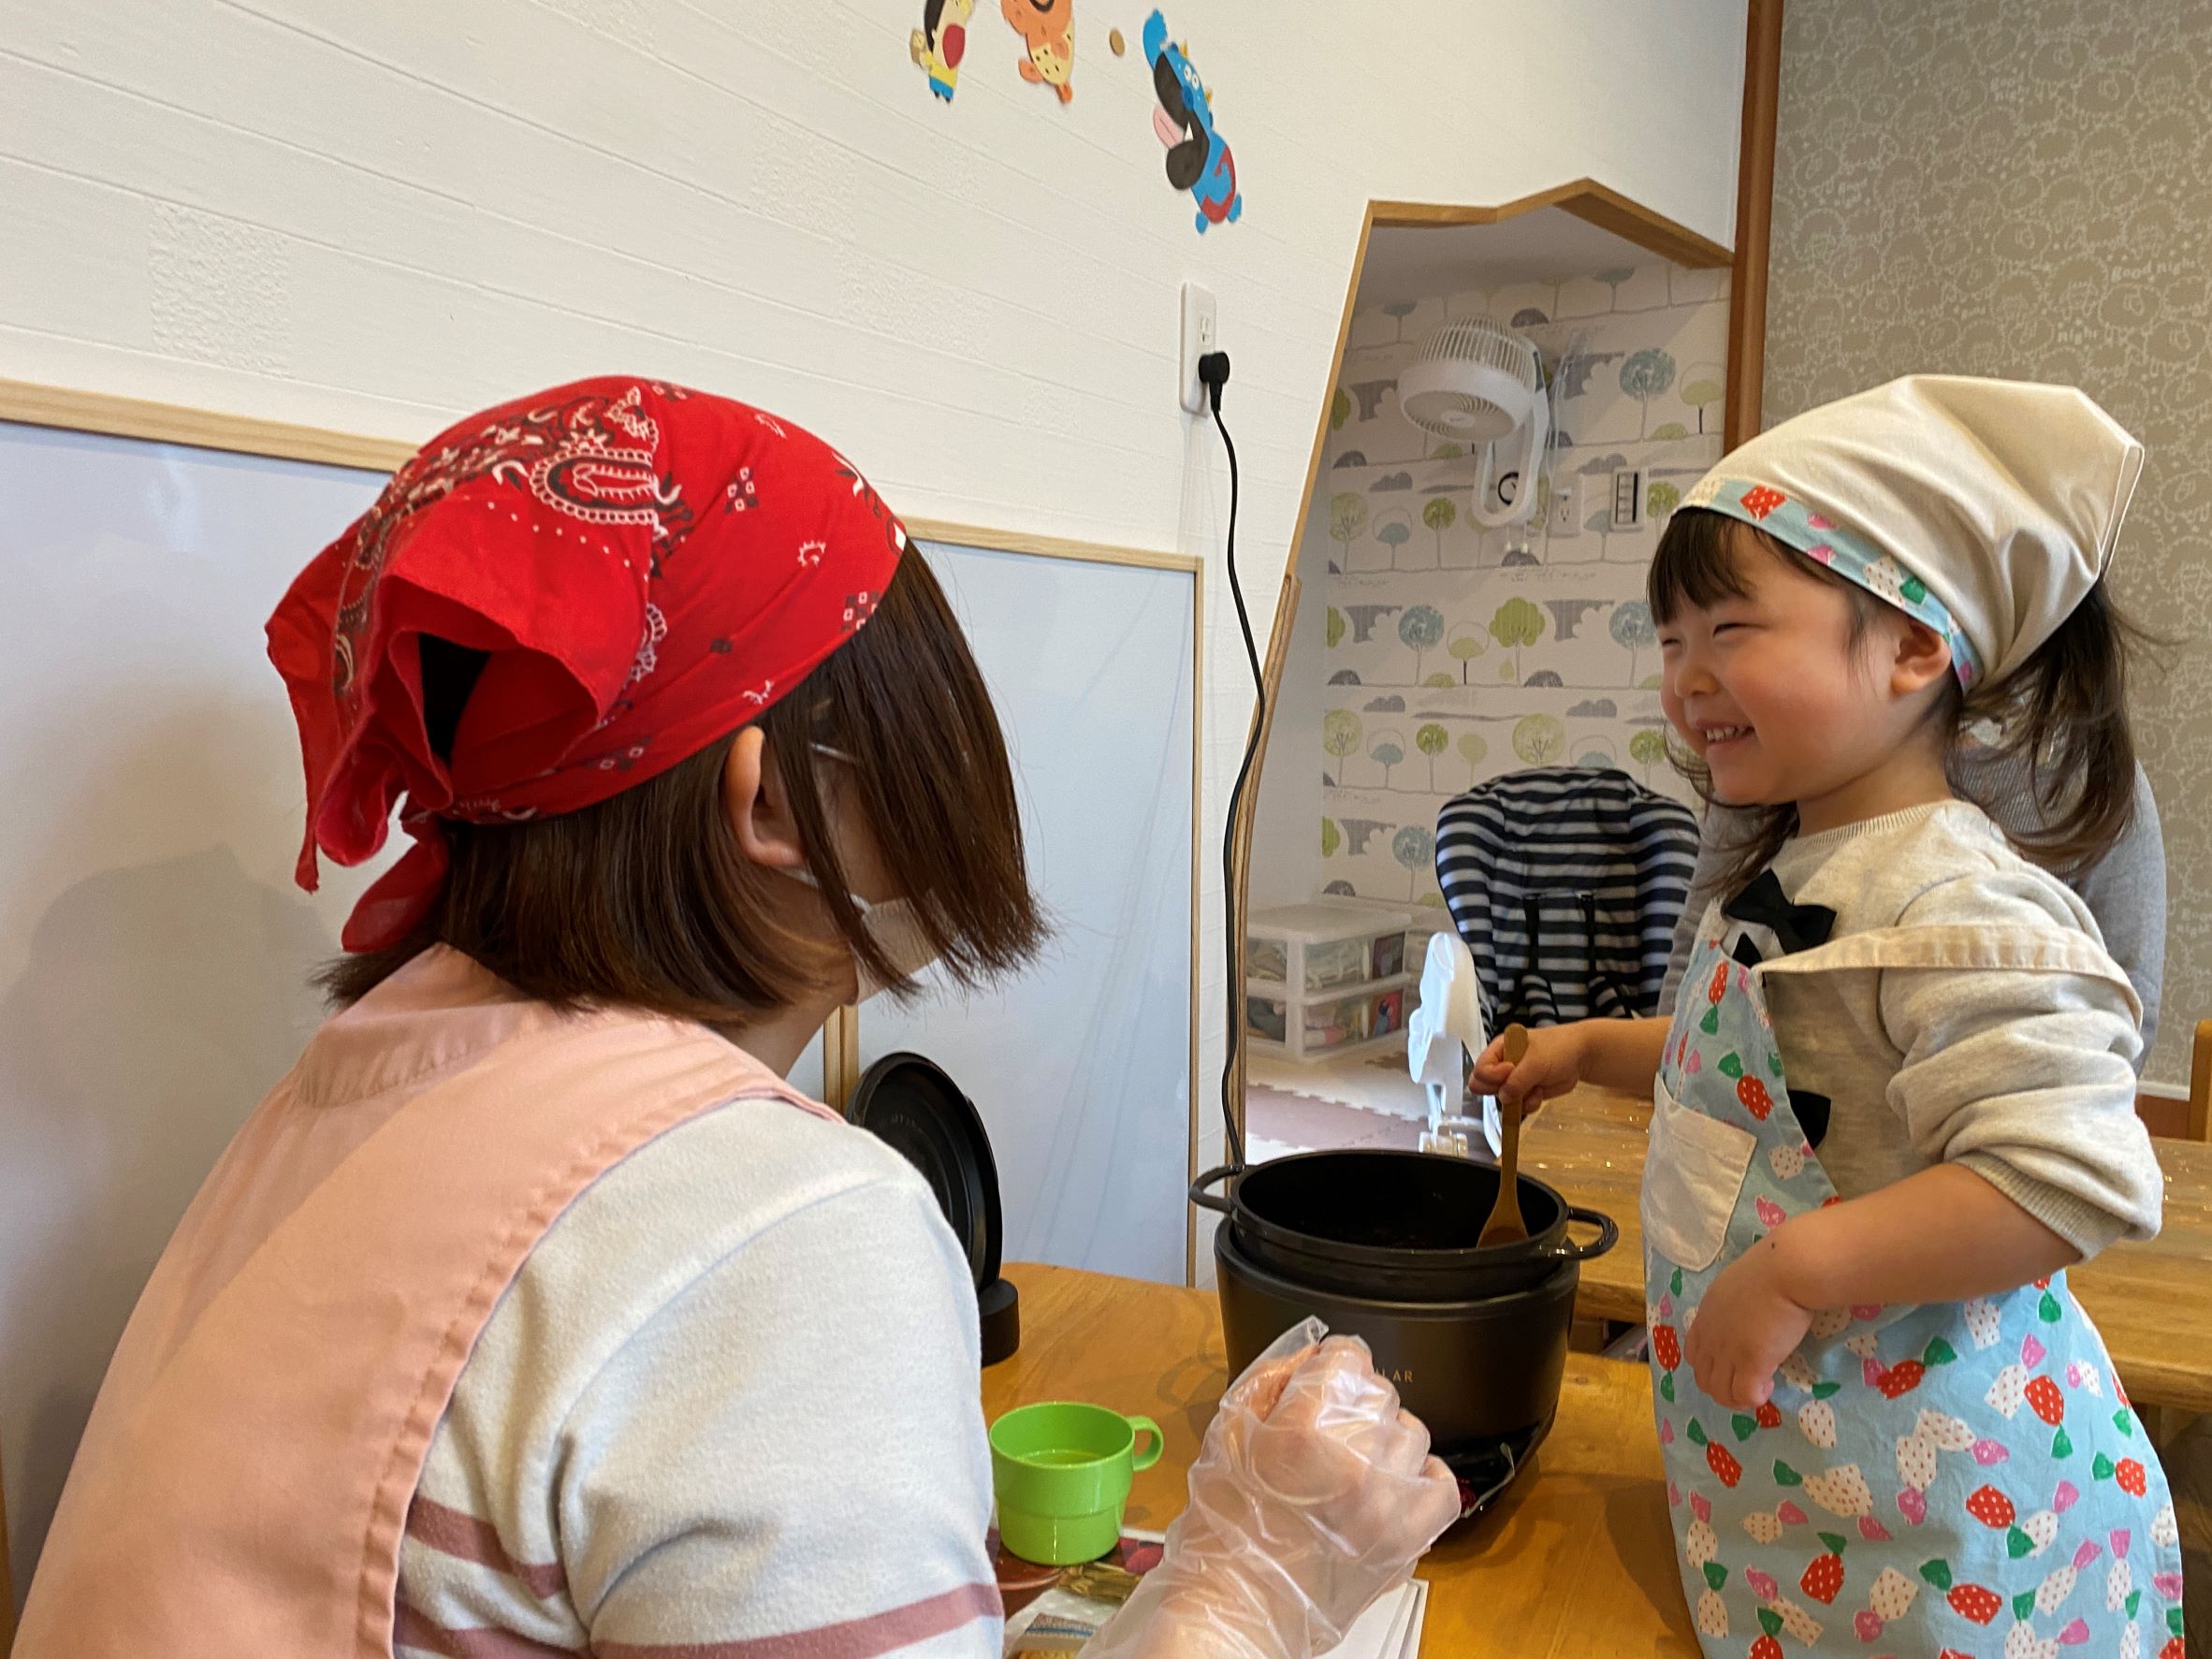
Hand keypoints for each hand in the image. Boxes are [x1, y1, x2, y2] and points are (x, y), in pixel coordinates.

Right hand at [1083, 1328, 1460, 1658]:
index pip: (1348, 1356)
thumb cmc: (1224, 1527)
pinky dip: (1422, 1478)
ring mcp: (1389, 1503)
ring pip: (1412, 1433)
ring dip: (1384, 1441)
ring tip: (1351, 1467)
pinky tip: (1392, 1485)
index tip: (1323, 1378)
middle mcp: (1356, 1461)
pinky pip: (1442, 1485)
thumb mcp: (1226, 1433)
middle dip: (1351, 1404)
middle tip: (1323, 1435)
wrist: (1240, 1607)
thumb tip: (1313, 1354)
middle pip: (1380, 1392)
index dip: (1330, 1364)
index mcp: (1306, 1429)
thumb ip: (1271, 1379)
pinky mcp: (1409, 1539)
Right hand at [1471, 1021, 1587, 1116]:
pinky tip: (1540, 1093)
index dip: (1492, 1075)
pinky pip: (1517, 1107)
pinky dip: (1528, 1104)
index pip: (1480, 1069)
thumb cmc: (1558, 1049)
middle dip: (1501, 1090)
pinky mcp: (1524, 1093)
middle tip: (1519, 1086)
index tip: (1510, 1072)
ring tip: (1536, 1087)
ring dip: (1519, 1099)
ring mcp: (1512, 1081)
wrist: (1581, 1057)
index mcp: (1499, 1049)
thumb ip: (1518, 1080)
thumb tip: (1503, 1098)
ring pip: (1501, 1099)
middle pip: (1483, 1086)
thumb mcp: (1537, 1061)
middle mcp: (1501, 1065)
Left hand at [1684, 1233, 1814, 1409]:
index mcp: (1707, 1314)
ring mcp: (1728, 1351)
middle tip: (1749, 1382)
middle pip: (1703, 1378)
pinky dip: (1755, 1398)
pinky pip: (1744, 1396)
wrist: (1786, 1270)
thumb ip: (1735, 1304)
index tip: (1734, 1365)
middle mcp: (1711, 1335)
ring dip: (1739, 1398)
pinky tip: (1769, 1385)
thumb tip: (1749, 1313)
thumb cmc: (1772, 1269)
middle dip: (1724, 1388)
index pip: (1693, 1353)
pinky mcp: (1751, 1363)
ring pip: (1720, 1393)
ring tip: (1762, 1386)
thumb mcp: (1739, 1284)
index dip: (1711, 1366)